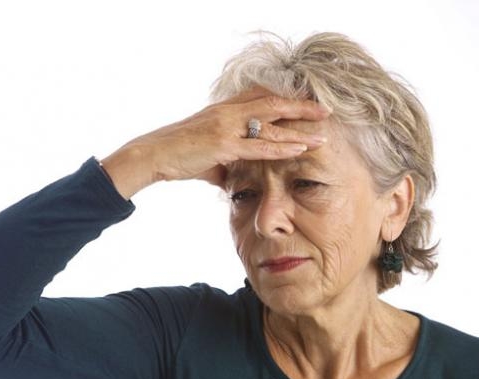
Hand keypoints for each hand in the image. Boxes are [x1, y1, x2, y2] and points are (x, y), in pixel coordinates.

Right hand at [100, 86, 331, 197]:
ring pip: (271, 122)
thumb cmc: (178, 156)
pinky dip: (281, 146)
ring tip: (323, 132)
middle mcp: (228, 112)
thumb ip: (226, 164)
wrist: (152, 155)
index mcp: (225, 109)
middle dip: (301, 107)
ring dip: (299, 127)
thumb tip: (234, 182)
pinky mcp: (223, 144)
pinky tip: (300, 148)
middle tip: (326, 110)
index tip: (309, 103)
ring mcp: (226, 126)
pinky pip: (258, 145)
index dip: (287, 98)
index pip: (262, 97)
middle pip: (273, 103)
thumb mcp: (207, 157)